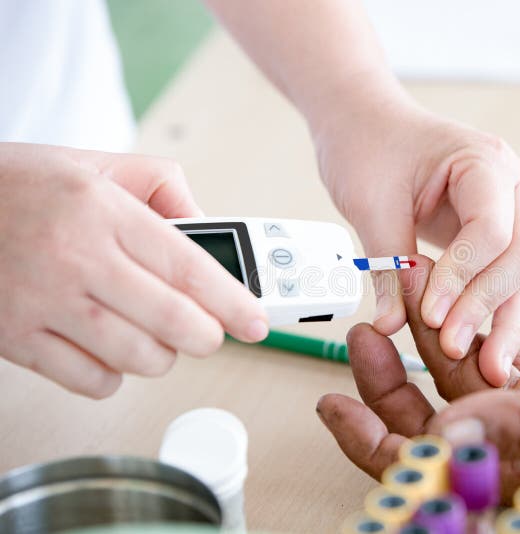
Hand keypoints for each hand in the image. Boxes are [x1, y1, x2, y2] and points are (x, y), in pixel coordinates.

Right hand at [0, 143, 268, 397]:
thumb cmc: (20, 186)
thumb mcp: (94, 164)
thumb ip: (160, 185)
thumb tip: (208, 225)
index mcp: (102, 211)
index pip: (189, 266)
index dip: (233, 301)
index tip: (257, 321)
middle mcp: (76, 258)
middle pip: (172, 321)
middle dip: (207, 337)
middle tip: (211, 334)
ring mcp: (44, 302)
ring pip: (137, 357)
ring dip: (162, 356)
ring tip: (157, 336)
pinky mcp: (16, 337)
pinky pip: (90, 380)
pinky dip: (114, 375)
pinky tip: (110, 349)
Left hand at [315, 97, 519, 386]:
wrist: (367, 123)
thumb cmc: (368, 148)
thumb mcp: (370, 203)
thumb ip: (388, 265)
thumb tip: (394, 327)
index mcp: (485, 162)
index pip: (491, 231)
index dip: (462, 279)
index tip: (431, 316)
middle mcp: (512, 186)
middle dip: (488, 308)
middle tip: (457, 351)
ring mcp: (512, 210)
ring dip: (508, 321)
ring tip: (494, 370)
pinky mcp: (498, 234)